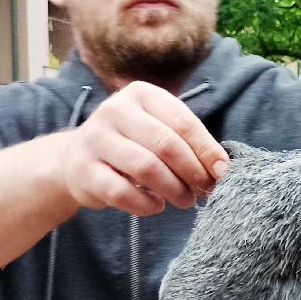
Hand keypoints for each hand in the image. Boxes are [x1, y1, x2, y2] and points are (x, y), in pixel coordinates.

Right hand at [55, 81, 230, 215]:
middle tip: (205, 191)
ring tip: (185, 201)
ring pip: (146, 168)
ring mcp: (95, 139)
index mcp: (141, 94)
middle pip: (166, 145)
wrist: (77, 159)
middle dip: (193, 172)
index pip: (183, 122)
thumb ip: (191, 144)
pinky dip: (147, 205)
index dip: (208, 150)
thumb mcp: (161, 131)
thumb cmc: (134, 144)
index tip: (223, 173)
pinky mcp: (84, 170)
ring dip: (174, 190)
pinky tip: (157, 206)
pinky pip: (123, 192)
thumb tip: (223, 169)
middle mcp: (115, 110)